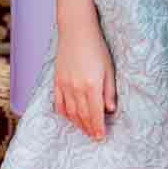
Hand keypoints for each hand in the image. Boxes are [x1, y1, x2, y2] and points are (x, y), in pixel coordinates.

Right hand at [54, 16, 116, 140]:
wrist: (76, 31)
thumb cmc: (96, 47)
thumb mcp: (109, 69)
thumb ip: (109, 91)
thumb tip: (110, 110)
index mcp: (92, 85)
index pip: (95, 114)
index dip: (98, 128)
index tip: (101, 137)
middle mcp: (76, 88)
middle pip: (82, 116)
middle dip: (89, 129)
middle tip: (94, 137)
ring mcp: (64, 85)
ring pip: (70, 112)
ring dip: (78, 124)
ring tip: (85, 130)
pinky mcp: (57, 81)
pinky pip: (58, 103)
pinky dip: (64, 114)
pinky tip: (70, 118)